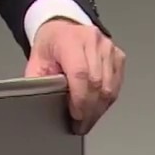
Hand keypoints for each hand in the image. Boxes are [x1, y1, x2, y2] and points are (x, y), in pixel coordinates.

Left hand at [25, 18, 124, 134]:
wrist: (63, 28)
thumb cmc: (50, 45)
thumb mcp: (36, 61)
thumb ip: (38, 81)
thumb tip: (40, 103)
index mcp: (69, 39)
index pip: (80, 73)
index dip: (79, 99)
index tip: (75, 116)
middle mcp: (92, 40)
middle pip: (97, 83)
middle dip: (89, 110)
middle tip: (80, 125)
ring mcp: (108, 47)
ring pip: (110, 87)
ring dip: (99, 108)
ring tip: (88, 120)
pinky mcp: (118, 55)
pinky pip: (117, 84)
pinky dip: (108, 100)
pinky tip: (97, 107)